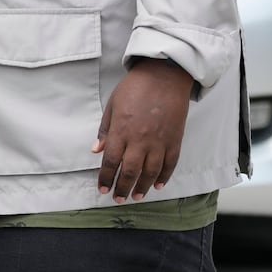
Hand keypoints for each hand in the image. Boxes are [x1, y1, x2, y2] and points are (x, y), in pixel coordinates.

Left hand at [93, 59, 194, 202]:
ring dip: (142, 187)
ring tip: (136, 196)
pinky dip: (164, 177)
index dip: (105, 178)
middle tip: (118, 198)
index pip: (111, 161)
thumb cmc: (136, 86)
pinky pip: (170, 164)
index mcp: (122, 130)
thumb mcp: (113, 104)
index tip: (102, 188)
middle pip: (130, 171)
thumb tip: (97, 150)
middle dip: (122, 188)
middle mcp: (140, 139)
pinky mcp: (175, 139)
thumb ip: (105, 129)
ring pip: (150, 172)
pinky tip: (158, 185)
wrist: (165, 74)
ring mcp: (159, 141)